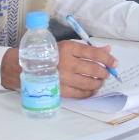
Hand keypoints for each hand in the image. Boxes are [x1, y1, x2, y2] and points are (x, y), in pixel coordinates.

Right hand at [0, 43, 115, 98]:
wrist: (24, 67)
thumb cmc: (46, 54)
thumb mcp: (65, 45)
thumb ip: (86, 48)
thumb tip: (107, 51)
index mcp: (67, 48)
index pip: (94, 53)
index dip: (107, 58)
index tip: (114, 62)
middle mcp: (66, 63)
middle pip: (93, 69)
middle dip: (104, 72)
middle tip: (107, 73)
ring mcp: (64, 78)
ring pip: (89, 83)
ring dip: (99, 82)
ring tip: (100, 81)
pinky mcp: (61, 90)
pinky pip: (81, 94)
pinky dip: (90, 92)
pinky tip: (92, 89)